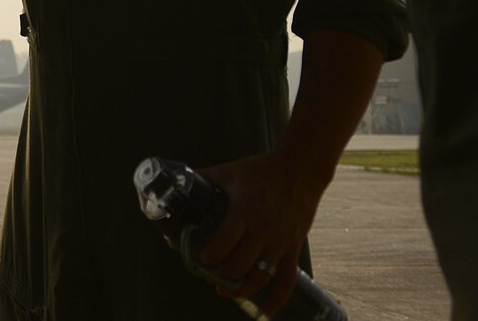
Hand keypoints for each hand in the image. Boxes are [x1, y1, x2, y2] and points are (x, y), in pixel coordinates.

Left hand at [193, 150, 327, 315]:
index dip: (210, 256)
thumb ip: (204, 178)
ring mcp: (280, 242)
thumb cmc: (261, 171)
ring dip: (241, 288)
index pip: (224, 242)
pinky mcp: (293, 249)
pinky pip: (287, 280)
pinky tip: (266, 311)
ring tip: (225, 290)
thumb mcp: (229, 171)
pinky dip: (277, 299)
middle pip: (239, 265)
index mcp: (244, 211)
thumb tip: (177, 180)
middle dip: (220, 275)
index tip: (201, 258)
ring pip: (260, 276)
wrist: (300, 171)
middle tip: (209, 275)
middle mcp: (263, 231)